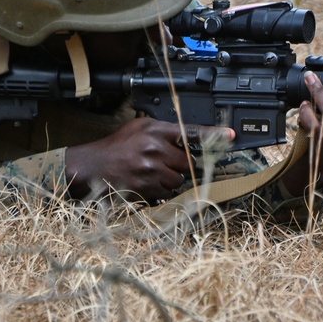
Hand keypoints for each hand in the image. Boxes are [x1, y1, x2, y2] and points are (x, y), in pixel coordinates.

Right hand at [64, 118, 233, 201]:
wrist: (91, 167)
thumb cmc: (116, 147)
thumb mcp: (138, 129)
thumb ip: (164, 132)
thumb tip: (188, 139)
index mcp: (155, 130)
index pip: (191, 132)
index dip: (213, 134)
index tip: (231, 135)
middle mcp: (155, 148)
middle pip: (188, 163)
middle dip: (179, 166)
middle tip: (163, 163)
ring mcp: (151, 170)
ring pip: (178, 180)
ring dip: (169, 180)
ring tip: (150, 173)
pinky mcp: (147, 188)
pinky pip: (166, 193)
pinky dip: (159, 191)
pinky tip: (144, 182)